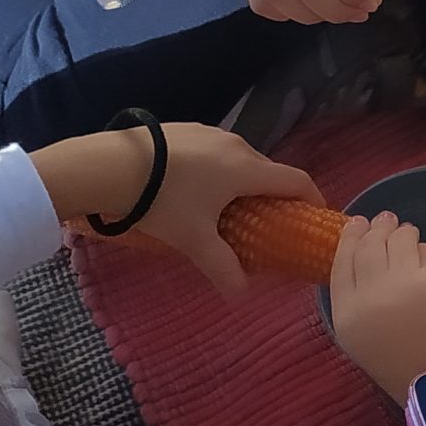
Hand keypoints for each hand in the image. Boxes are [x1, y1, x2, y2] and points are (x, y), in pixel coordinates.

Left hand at [33, 123, 325, 294]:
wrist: (111, 164)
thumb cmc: (163, 202)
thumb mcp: (194, 240)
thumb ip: (222, 268)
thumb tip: (242, 296)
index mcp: (247, 169)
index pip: (297, 180)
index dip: (312, 199)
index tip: (314, 217)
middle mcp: (236, 145)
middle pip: (268, 171)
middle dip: (273, 197)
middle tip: (265, 224)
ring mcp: (210, 132)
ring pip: (240, 160)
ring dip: (243, 183)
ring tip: (227, 210)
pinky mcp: (186, 128)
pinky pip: (216, 152)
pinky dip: (218, 171)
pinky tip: (194, 189)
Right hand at [329, 210, 425, 406]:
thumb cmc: (407, 372)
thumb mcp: (365, 343)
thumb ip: (361, 305)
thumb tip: (369, 269)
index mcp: (347, 316)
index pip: (341, 263)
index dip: (349, 240)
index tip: (356, 225)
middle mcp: (370, 294)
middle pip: (368, 246)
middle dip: (375, 229)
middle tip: (384, 221)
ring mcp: (403, 281)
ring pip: (398, 240)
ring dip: (402, 233)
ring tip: (406, 232)